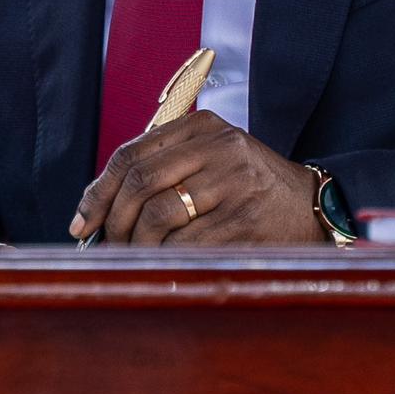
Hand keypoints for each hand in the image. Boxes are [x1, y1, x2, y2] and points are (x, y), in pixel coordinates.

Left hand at [71, 110, 327, 246]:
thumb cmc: (249, 188)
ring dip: (136, 244)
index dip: (98, 192)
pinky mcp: (244, 218)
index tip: (82, 222)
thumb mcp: (212, 159)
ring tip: (133, 258)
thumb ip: (164, 168)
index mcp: (202, 127)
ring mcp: (233, 182)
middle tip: (105, 246)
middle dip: (113, 221)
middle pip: (139, 182)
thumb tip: (97, 208)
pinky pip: (185, 244)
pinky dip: (164, 258)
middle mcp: (218, 147)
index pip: (130, 154)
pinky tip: (163, 265)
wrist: (312, 207)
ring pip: (158, 215)